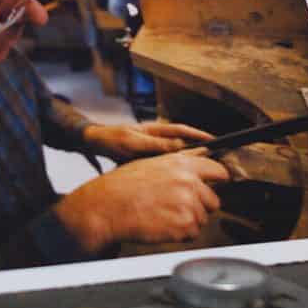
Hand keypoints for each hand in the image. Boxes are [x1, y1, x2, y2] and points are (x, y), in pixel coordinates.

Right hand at [55, 152, 232, 252]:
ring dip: (187, 222)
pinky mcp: (184, 226)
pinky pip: (192, 234)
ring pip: (202, 219)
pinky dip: (179, 234)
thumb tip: (199, 165)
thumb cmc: (122, 186)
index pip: (218, 171)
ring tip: (162, 217)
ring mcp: (188, 204)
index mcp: (182, 164)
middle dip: (200, 207)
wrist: (106, 207)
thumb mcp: (151, 164)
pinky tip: (161, 226)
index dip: (219, 180)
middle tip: (176, 209)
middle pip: (214, 201)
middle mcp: (189, 182)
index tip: (219, 185)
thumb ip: (179, 165)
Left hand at [82, 121, 215, 159]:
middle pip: (183, 143)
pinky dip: (173, 168)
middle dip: (199, 150)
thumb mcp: (133, 143)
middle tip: (215, 160)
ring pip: (175, 154)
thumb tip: (179, 147)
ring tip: (202, 171)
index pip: (183, 132)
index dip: (200, 136)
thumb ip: (155, 145)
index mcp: (156, 130)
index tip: (215, 143)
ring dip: (187, 161)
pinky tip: (178, 177)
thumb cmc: (111, 140)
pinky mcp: (146, 157)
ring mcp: (151, 146)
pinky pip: (164, 162)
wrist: (92, 143)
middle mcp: (157, 137)